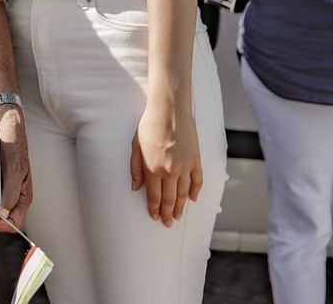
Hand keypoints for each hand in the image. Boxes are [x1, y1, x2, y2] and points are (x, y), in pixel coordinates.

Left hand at [129, 99, 202, 226]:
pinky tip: (192, 199)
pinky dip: (196, 192)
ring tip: (179, 215)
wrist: (169, 109)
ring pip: (184, 194)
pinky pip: (197, 181)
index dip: (155, 209)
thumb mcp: (135, 146)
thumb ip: (135, 169)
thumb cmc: (149, 125)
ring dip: (181, 207)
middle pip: (170, 199)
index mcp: (153, 168)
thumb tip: (135, 188)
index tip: (155, 216)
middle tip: (168, 222)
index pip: (154, 197)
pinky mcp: (196, 160)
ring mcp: (185, 166)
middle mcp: (170, 171)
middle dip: (168, 213)